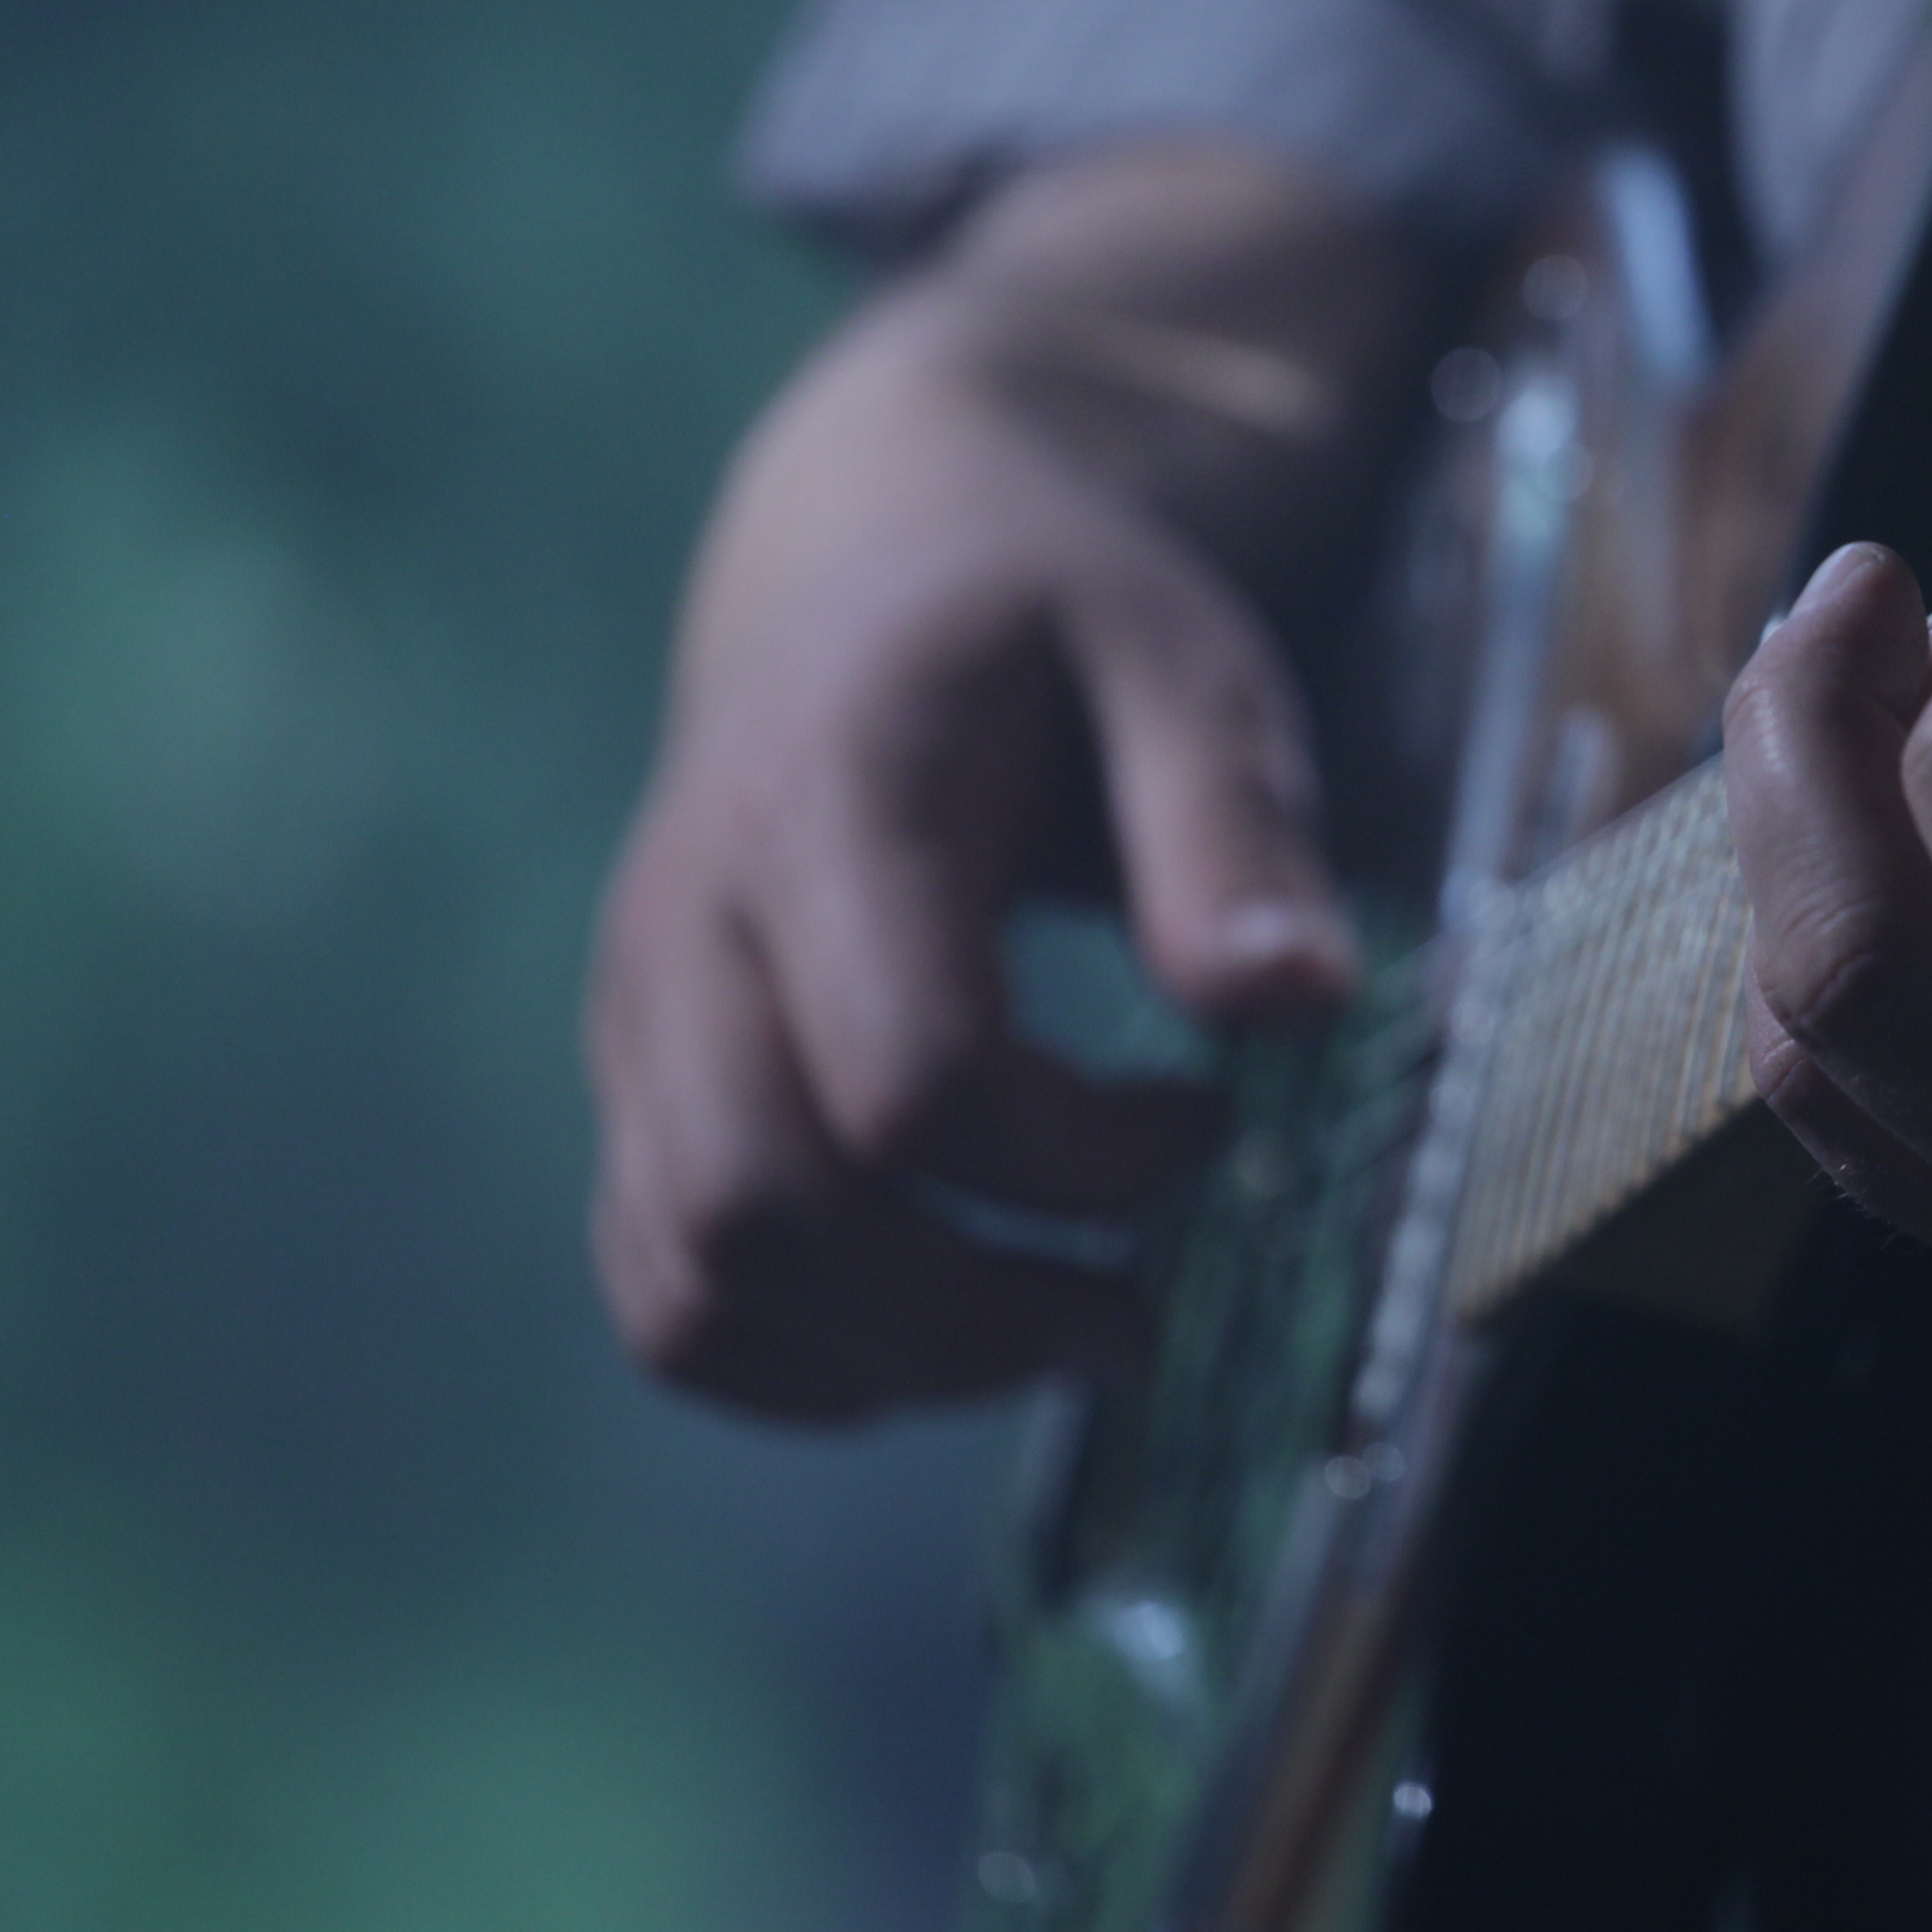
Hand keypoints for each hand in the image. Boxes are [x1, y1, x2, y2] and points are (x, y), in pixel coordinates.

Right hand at [588, 144, 1420, 1421]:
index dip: (1078, 1159)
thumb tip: (1295, 1003)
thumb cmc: (1057, 627)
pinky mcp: (636, 1087)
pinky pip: (663, 1298)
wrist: (873, 565)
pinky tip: (947, 1331)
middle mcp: (689, 918)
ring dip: (888, 1363)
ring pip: (691, 1285)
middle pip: (758, 1211)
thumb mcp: (1186, 666)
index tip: (1208, 1118)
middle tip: (1131, 1309)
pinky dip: (800, 1366)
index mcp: (828, 801)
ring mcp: (638, 1014)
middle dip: (967, 1316)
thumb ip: (1231, 828)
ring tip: (1059, 1327)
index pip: (910, 1076)